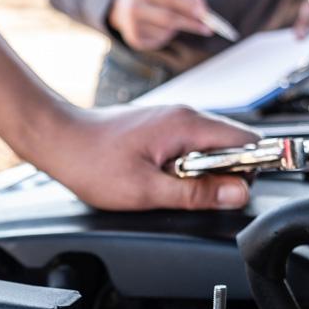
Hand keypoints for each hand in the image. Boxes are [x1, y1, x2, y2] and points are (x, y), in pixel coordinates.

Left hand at [31, 103, 258, 211]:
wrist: (58, 139)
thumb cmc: (91, 162)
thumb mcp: (146, 189)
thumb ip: (195, 193)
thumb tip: (237, 194)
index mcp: (187, 125)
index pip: (248, 142)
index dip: (250, 170)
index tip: (233, 193)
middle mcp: (185, 115)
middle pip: (232, 144)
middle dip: (224, 173)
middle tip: (191, 194)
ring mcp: (172, 119)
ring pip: (210, 147)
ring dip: (201, 171)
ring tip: (169, 185)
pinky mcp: (161, 127)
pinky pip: (189, 146)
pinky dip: (184, 165)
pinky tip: (160, 177)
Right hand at [109, 0, 212, 51]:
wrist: (119, 5)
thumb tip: (202, 6)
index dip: (189, 6)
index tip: (205, 13)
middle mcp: (134, 8)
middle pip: (168, 19)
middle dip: (191, 24)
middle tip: (208, 28)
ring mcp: (131, 26)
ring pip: (166, 32)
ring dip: (177, 28)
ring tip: (172, 20)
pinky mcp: (134, 40)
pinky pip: (160, 40)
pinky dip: (167, 35)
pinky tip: (159, 27)